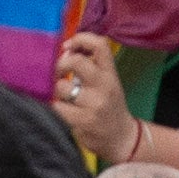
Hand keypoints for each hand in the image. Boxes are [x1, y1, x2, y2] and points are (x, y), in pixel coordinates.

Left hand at [55, 34, 140, 159]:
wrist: (121, 138)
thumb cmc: (109, 105)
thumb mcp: (107, 82)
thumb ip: (90, 65)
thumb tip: (65, 50)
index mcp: (110, 74)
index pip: (99, 45)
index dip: (80, 39)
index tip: (68, 46)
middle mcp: (104, 87)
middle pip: (76, 62)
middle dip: (60, 65)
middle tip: (58, 73)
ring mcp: (94, 105)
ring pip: (62, 87)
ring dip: (57, 91)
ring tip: (64, 97)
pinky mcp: (83, 122)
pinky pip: (58, 108)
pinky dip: (56, 108)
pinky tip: (63, 110)